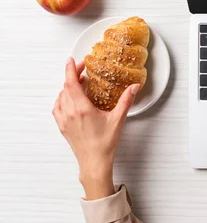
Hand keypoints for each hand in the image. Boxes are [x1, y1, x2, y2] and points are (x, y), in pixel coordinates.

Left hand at [52, 58, 138, 199]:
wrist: (94, 162)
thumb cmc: (105, 143)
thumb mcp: (118, 119)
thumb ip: (126, 101)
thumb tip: (134, 87)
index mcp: (82, 109)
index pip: (71, 83)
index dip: (70, 70)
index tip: (72, 60)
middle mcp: (70, 112)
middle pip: (65, 87)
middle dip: (73, 76)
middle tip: (83, 71)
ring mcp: (64, 120)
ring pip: (60, 97)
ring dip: (68, 88)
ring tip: (79, 84)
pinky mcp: (62, 126)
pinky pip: (57, 108)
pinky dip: (62, 99)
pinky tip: (70, 100)